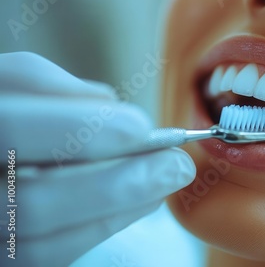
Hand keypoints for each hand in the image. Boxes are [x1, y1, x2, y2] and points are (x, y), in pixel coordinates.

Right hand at [0, 52, 195, 266]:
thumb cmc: (0, 112)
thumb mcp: (6, 84)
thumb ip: (48, 86)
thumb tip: (111, 104)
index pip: (10, 130)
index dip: (77, 130)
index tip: (142, 126)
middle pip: (31, 205)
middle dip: (116, 185)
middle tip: (177, 165)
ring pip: (41, 244)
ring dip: (117, 211)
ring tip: (166, 181)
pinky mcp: (1, 255)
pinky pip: (46, 257)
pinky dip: (100, 227)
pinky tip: (140, 202)